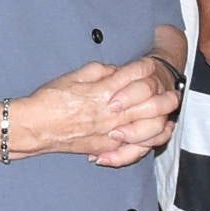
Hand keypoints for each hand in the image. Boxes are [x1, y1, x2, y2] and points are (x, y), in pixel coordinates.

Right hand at [15, 58, 179, 163]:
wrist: (35, 128)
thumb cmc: (50, 100)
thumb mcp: (72, 76)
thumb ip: (98, 71)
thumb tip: (115, 71)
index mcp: (102, 92)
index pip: (133, 77)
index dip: (145, 68)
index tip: (151, 64)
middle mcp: (110, 114)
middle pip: (148, 103)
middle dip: (165, 95)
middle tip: (174, 89)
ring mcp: (110, 133)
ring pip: (148, 126)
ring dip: (164, 116)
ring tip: (171, 109)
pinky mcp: (106, 147)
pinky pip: (136, 146)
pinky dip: (152, 139)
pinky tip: (161, 132)